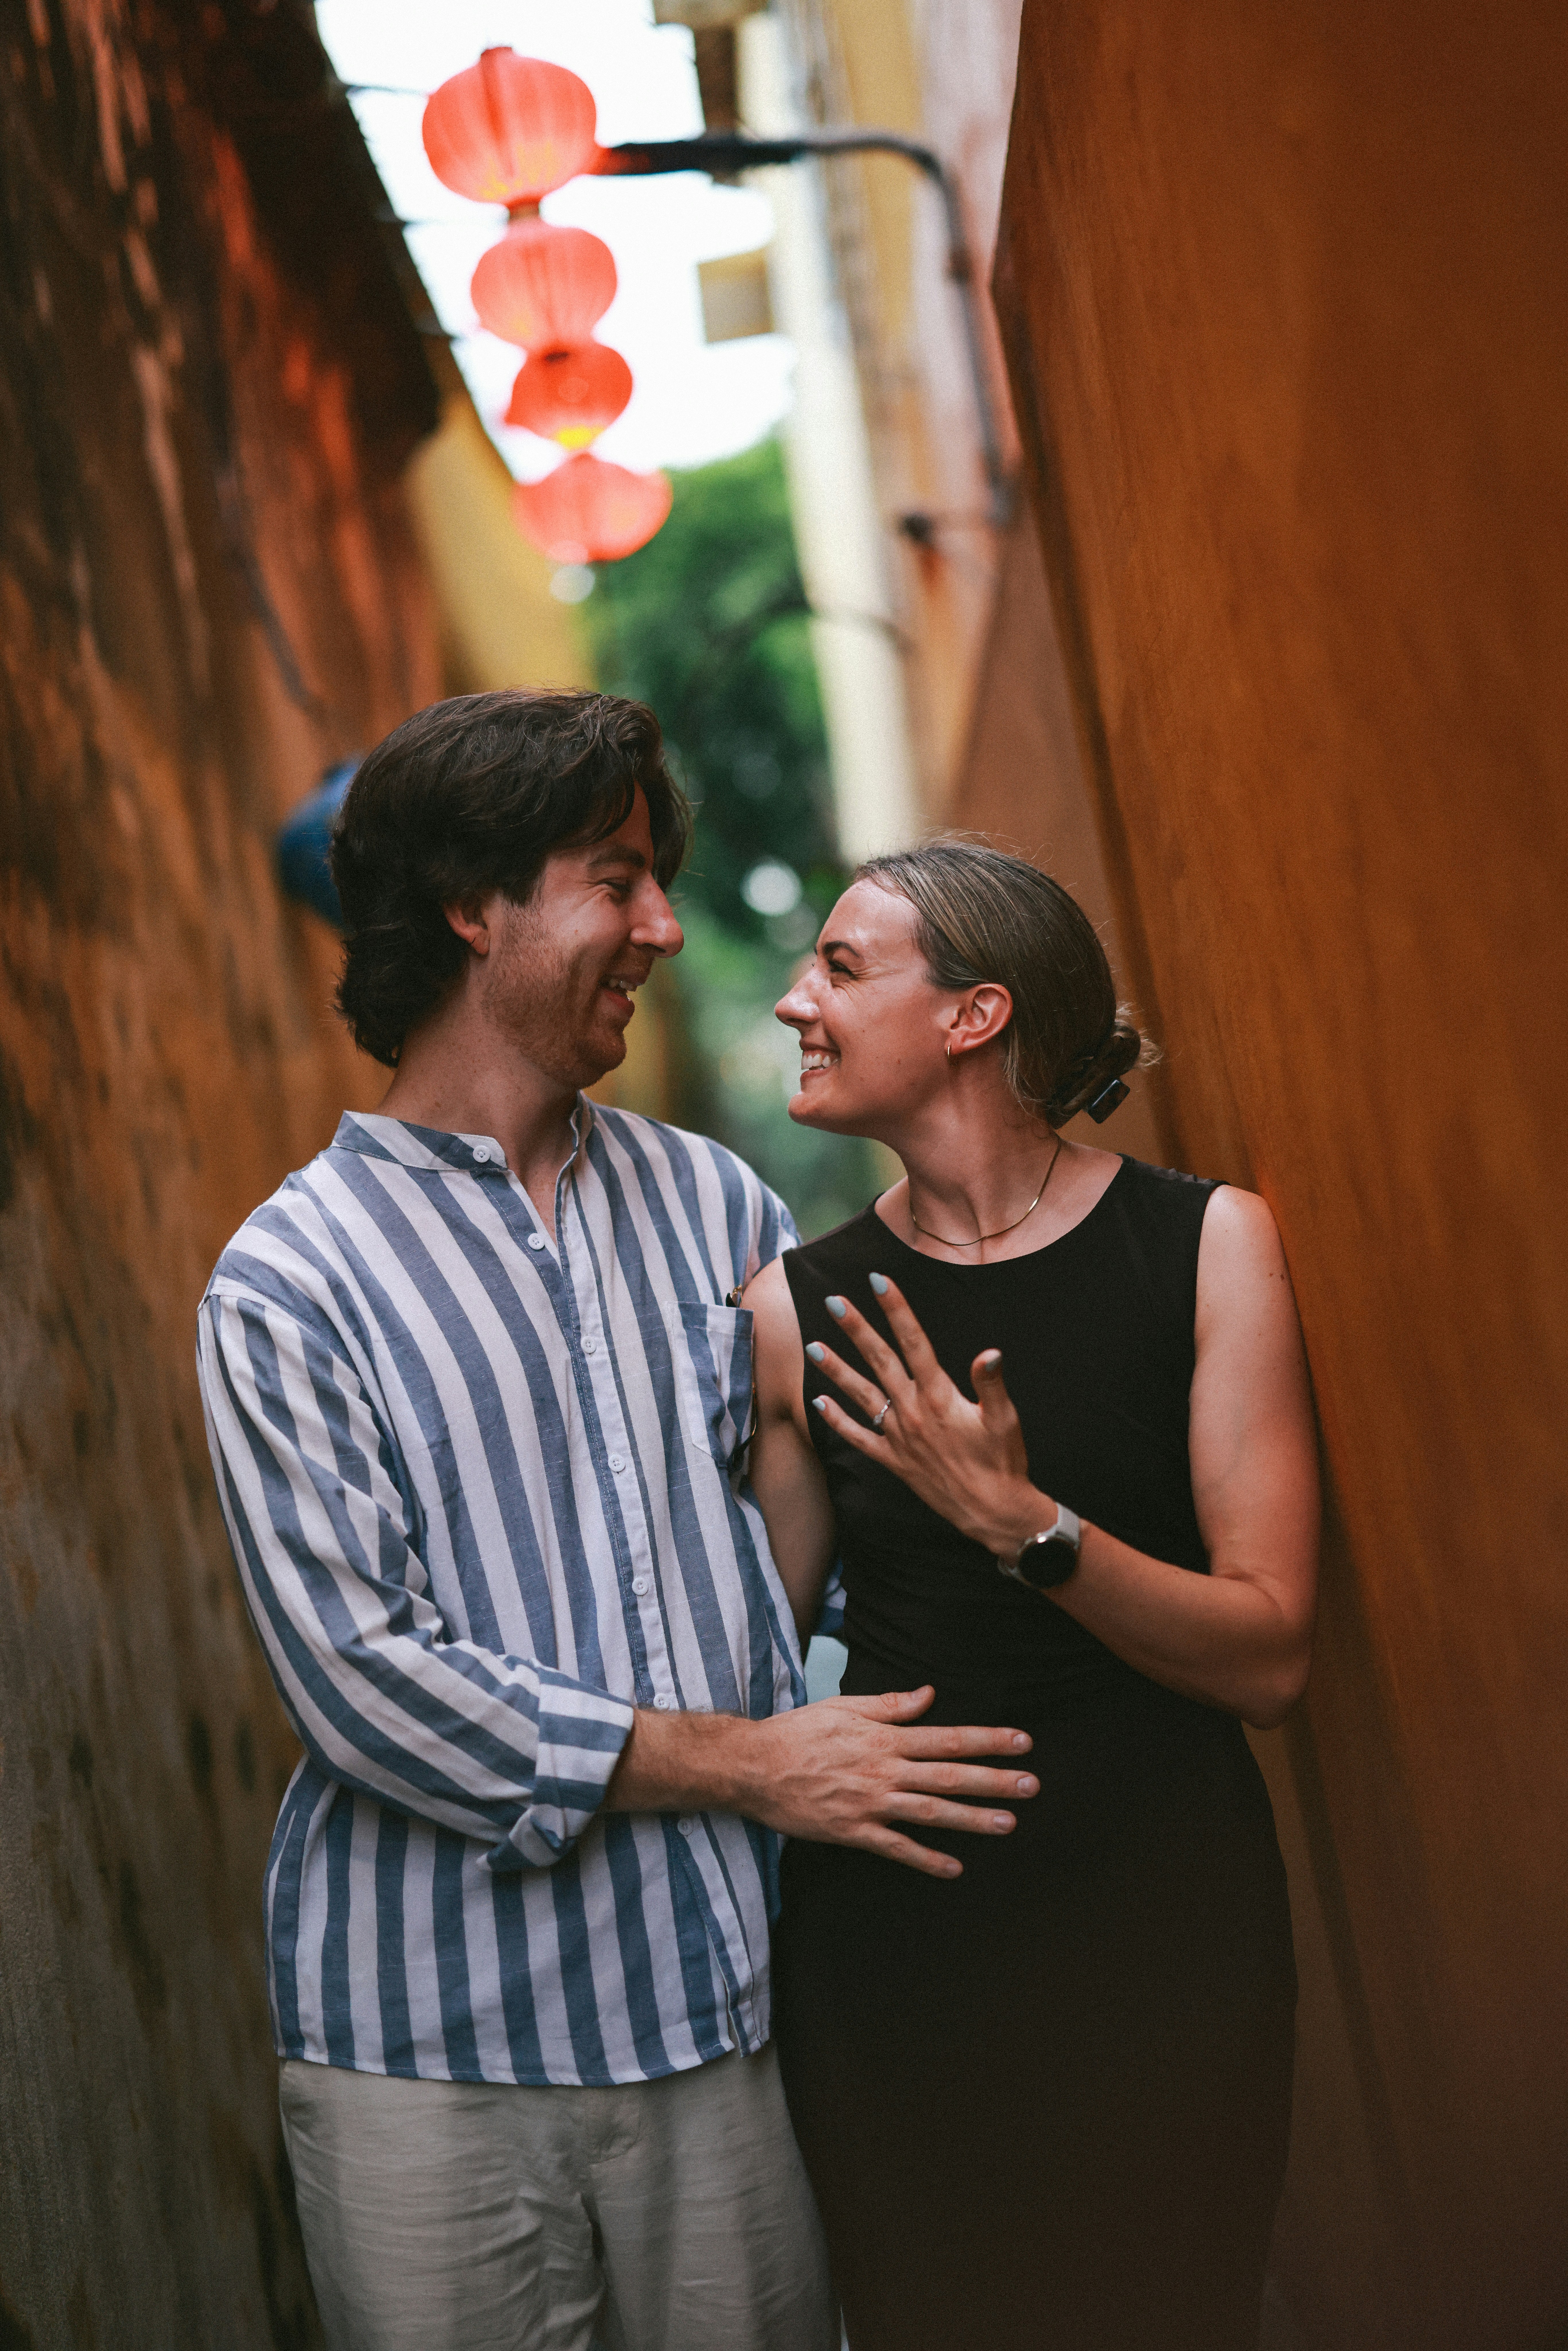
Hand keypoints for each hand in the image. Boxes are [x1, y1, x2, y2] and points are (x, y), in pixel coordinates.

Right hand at [745, 1686, 1037, 1877]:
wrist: (754, 1766)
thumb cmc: (799, 1732)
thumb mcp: (844, 1706)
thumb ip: (890, 1704)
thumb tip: (929, 1695)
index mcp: (885, 1738)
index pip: (948, 1737)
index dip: (988, 1740)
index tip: (1022, 1742)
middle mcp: (884, 1770)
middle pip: (949, 1775)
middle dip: (994, 1780)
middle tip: (1032, 1785)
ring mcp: (870, 1803)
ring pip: (931, 1812)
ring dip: (972, 1819)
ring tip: (1009, 1823)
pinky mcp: (853, 1831)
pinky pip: (896, 1848)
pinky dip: (926, 1859)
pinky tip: (954, 1868)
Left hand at [808, 1274, 1050, 1558]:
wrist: (992, 1511)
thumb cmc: (1003, 1462)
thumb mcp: (1004, 1419)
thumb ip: (992, 1383)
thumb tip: (989, 1352)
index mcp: (940, 1396)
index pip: (914, 1341)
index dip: (897, 1309)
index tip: (878, 1280)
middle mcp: (913, 1412)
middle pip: (880, 1360)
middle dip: (857, 1328)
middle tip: (834, 1301)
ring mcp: (899, 1437)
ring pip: (861, 1395)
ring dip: (836, 1369)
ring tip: (812, 1346)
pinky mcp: (894, 1460)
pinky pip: (859, 1438)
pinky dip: (837, 1421)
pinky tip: (818, 1403)